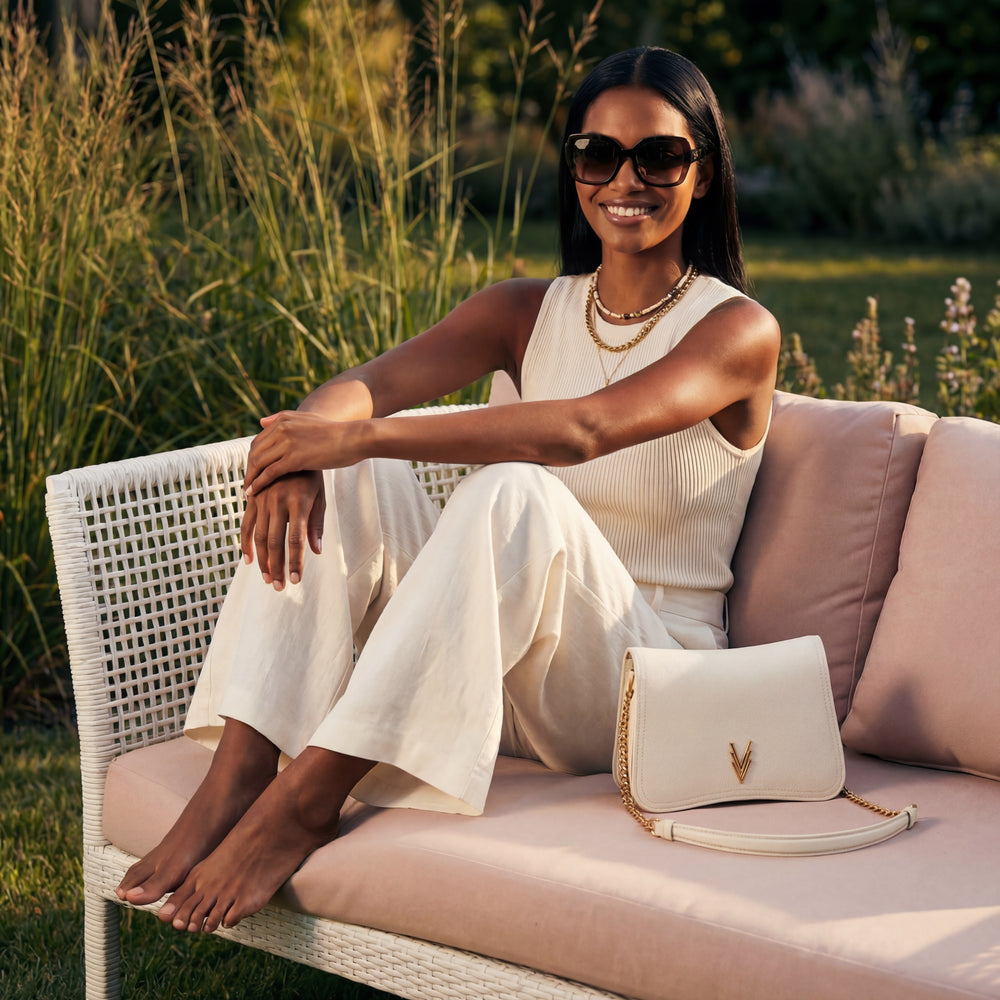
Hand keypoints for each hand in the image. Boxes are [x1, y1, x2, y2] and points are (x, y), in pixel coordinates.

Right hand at [240, 470, 325, 588]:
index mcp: (298, 502)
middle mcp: (277, 501)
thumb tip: (316, 551)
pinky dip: (246, 543)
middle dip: (277, 567)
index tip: (296, 581)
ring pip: (259, 537)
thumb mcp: (319, 496)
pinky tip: (248, 560)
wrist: (290, 446)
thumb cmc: (311, 475)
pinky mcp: (252, 498)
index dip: (295, 562)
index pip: (296, 540)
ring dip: (262, 561)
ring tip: (267, 579)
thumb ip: (316, 523)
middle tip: (279, 587)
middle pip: (275, 542)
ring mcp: (262, 499)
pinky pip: (246, 524)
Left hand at [243, 411, 357, 499]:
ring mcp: (287, 442)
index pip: (258, 441)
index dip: (252, 458)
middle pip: (254, 452)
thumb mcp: (308, 419)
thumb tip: (261, 422)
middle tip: (247, 485)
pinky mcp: (294, 458)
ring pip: (258, 463)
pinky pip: (269, 473)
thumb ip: (283, 419)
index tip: (252, 473)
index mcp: (283, 420)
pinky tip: (254, 494)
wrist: (354, 438)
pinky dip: (258, 484)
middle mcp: (282, 428)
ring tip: (247, 493)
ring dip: (250, 479)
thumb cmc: (335, 433)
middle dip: (248, 470)